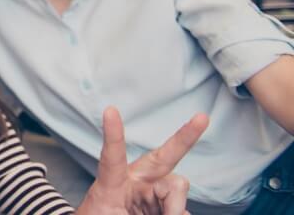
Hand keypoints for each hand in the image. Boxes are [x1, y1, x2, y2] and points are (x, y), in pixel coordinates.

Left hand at [77, 107, 208, 214]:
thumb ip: (146, 213)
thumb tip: (180, 212)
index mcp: (111, 184)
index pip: (112, 158)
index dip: (112, 135)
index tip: (110, 110)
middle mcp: (134, 181)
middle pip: (162, 157)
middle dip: (184, 137)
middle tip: (202, 118)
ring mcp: (151, 192)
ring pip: (177, 189)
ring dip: (174, 209)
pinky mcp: (164, 203)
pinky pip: (182, 209)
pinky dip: (176, 214)